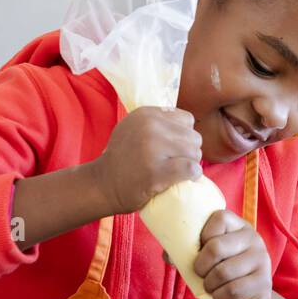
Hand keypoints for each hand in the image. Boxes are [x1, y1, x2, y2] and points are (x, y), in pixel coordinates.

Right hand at [88, 106, 202, 214]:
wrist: (102, 184)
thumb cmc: (123, 157)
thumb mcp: (134, 127)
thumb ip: (158, 121)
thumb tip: (188, 122)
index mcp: (146, 114)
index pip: (187, 120)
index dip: (184, 135)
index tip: (172, 147)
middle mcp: (149, 127)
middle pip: (194, 137)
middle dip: (189, 151)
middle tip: (175, 162)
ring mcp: (152, 148)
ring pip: (195, 153)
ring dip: (190, 164)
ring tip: (175, 171)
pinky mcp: (155, 171)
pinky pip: (191, 169)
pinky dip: (192, 175)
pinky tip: (182, 179)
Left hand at [192, 209, 272, 298]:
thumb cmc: (224, 273)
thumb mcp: (209, 257)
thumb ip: (188, 252)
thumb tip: (169, 255)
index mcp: (238, 226)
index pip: (219, 219)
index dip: (202, 236)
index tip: (199, 250)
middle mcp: (253, 238)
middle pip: (216, 247)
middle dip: (200, 267)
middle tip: (201, 275)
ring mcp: (261, 258)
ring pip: (223, 271)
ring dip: (209, 285)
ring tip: (210, 288)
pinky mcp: (263, 281)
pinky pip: (233, 289)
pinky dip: (220, 297)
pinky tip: (220, 297)